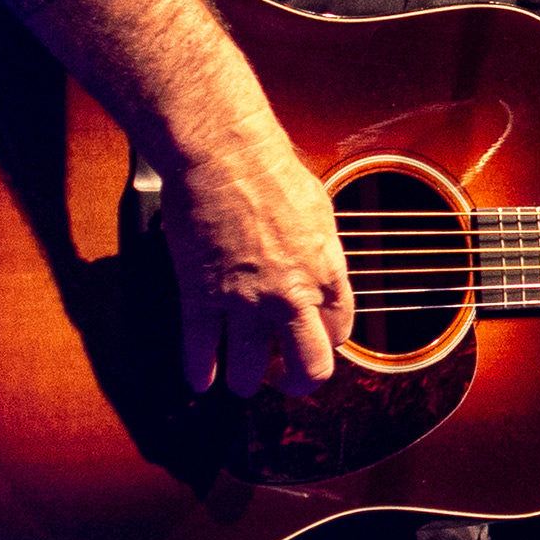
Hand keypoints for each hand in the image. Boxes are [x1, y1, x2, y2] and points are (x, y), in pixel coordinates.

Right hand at [158, 127, 351, 393]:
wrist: (226, 157)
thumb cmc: (273, 173)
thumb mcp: (320, 214)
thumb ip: (321, 253)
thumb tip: (319, 272)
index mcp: (327, 273)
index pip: (340, 332)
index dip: (328, 343)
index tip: (315, 343)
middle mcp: (292, 296)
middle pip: (309, 366)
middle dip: (299, 383)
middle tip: (287, 382)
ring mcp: (245, 301)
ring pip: (251, 371)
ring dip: (246, 381)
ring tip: (242, 381)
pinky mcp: (202, 296)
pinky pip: (200, 350)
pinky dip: (200, 371)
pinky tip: (201, 380)